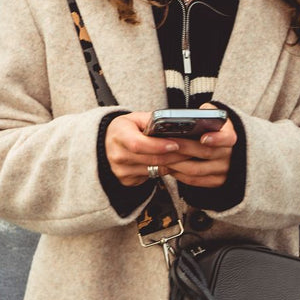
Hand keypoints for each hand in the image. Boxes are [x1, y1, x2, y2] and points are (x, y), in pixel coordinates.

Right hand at [104, 106, 237, 187]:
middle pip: (150, 159)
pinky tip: (176, 163)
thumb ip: (153, 120)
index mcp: (119, 134)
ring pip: (154, 169)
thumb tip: (176, 123)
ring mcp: (121, 171)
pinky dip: (166, 170)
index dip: (158, 146)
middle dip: (174, 155)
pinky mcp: (127, 181)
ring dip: (174, 164)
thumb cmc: (125, 129)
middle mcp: (117, 155)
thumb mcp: (135, 118)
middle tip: (193, 150)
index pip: (138, 144)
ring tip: (189, 156)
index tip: (175, 144)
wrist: (106, 145)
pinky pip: (152, 176)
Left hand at [165, 105, 236, 188]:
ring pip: (196, 170)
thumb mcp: (212, 117)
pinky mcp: (216, 182)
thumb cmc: (212, 128)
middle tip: (166, 143)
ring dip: (176, 164)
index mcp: (230, 136)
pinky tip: (169, 167)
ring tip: (161, 156)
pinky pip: (194, 181)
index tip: (203, 137)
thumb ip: (205, 113)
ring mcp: (224, 170)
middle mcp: (230, 155)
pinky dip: (179, 174)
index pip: (227, 138)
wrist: (223, 147)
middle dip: (184, 148)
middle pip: (205, 154)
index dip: (216, 139)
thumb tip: (189, 116)